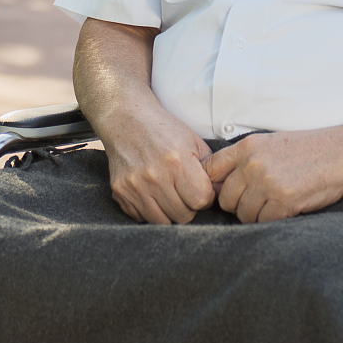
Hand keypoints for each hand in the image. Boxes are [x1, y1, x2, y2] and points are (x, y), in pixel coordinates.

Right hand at [99, 99, 217, 224]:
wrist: (126, 119)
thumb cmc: (163, 130)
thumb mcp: (193, 142)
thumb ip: (211, 169)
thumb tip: (223, 193)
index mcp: (177, 161)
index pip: (201, 200)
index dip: (204, 197)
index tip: (199, 189)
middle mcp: (155, 176)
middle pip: (183, 216)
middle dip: (187, 206)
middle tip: (182, 191)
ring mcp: (135, 185)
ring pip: (162, 222)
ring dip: (168, 212)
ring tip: (168, 194)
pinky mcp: (120, 192)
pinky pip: (141, 218)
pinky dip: (149, 211)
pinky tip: (150, 193)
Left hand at [202, 129, 342, 223]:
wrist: (342, 152)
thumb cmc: (308, 149)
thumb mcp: (270, 143)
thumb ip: (245, 160)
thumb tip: (219, 185)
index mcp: (246, 147)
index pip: (210, 170)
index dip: (214, 186)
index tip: (226, 193)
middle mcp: (252, 164)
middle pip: (226, 199)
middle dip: (239, 205)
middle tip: (259, 203)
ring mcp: (267, 182)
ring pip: (244, 214)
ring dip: (258, 215)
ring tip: (276, 205)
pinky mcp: (283, 200)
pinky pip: (264, 222)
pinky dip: (274, 221)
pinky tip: (288, 210)